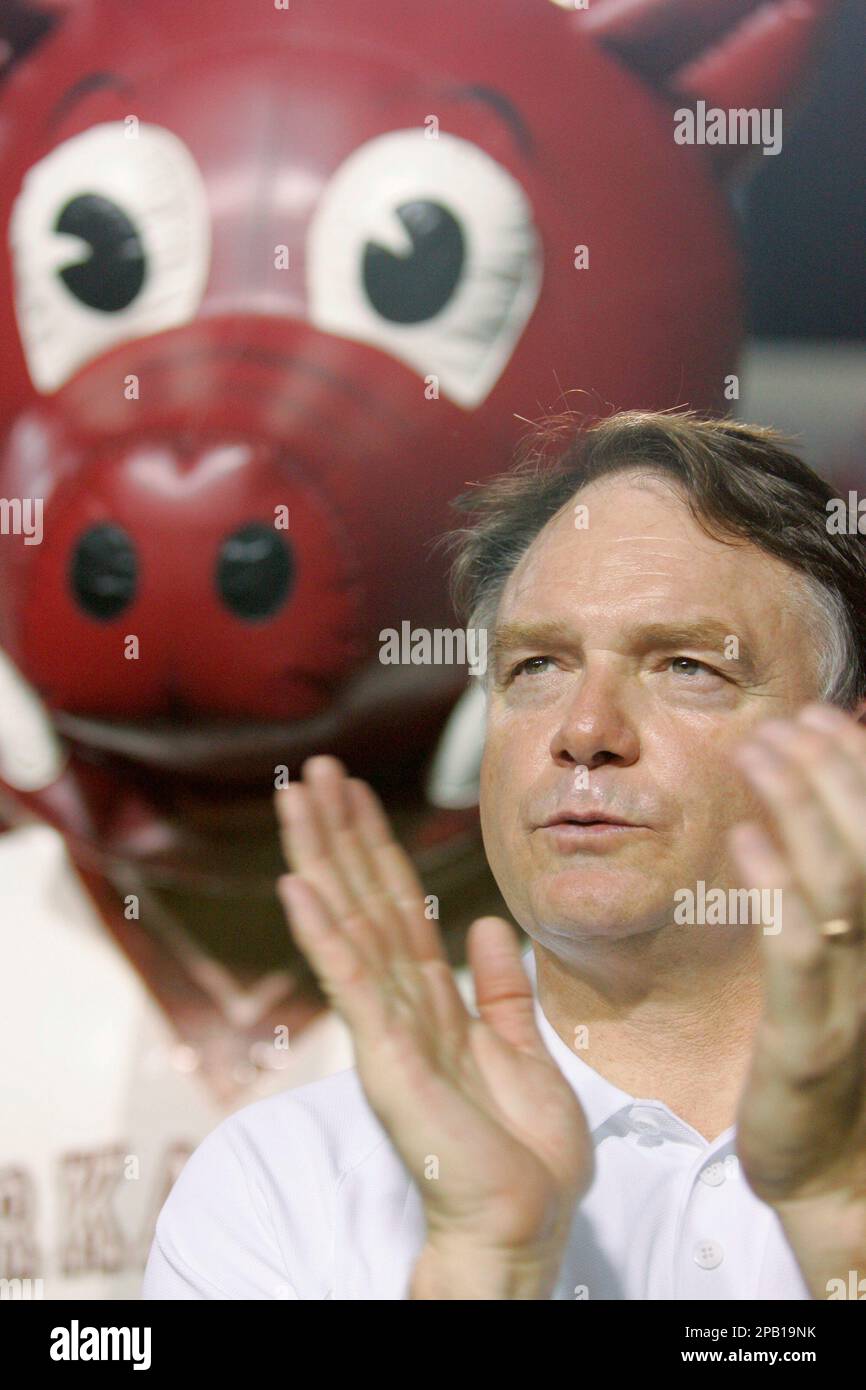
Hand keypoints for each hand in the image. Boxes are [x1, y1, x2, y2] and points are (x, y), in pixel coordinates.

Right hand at [275, 756, 591, 1297]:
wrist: (521, 1222)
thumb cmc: (522, 1152)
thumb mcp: (523, 1051)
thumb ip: (500, 990)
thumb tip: (483, 924)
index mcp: (434, 999)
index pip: (397, 905)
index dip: (375, 845)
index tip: (356, 790)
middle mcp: (401, 1002)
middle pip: (363, 900)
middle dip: (338, 833)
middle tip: (312, 770)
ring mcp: (387, 1027)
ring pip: (350, 924)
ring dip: (322, 858)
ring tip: (296, 798)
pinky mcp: (386, 1057)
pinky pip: (353, 983)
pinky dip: (324, 933)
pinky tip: (296, 886)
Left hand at [729, 702, 865, 1295]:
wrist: (837, 1180)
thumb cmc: (839, 1060)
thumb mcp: (847, 967)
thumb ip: (841, 888)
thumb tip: (821, 801)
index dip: (862, 767)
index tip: (825, 713)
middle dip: (833, 770)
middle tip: (787, 719)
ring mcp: (860, 1001)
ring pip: (844, 884)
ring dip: (800, 805)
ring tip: (758, 751)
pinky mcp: (812, 1044)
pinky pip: (798, 955)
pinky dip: (773, 890)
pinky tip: (741, 841)